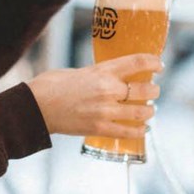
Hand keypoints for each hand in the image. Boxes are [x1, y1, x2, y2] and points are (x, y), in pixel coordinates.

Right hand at [27, 54, 162, 136]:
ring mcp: (105, 111)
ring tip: (149, 110)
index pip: (137, 62)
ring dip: (149, 111)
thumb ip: (98, 75)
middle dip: (153, 90)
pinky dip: (139, 130)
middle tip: (153, 91)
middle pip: (144, 90)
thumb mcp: (79, 71)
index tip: (159, 65)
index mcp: (102, 70)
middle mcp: (107, 90)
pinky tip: (143, 128)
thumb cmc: (52, 85)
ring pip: (141, 112)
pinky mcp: (99, 128)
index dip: (153, 62)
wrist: (35, 106)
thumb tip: (112, 78)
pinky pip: (128, 131)